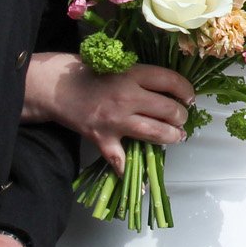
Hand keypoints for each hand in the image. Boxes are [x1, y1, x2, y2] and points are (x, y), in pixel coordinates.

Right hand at [35, 53, 195, 173]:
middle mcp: (126, 97)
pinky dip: (129, 170)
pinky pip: (119, 158)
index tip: (189, 97)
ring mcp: (115, 120)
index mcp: (132, 74)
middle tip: (181, 118)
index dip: (186, 90)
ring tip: (176, 136)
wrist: (56, 86)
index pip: (170, 81)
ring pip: (155, 133)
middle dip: (181, 116)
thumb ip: (142, 78)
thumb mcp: (119, 65)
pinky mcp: (102, 138)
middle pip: (168, 110)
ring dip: (171, 136)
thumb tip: (171, 91)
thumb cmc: (88, 72)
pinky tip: (141, 181)